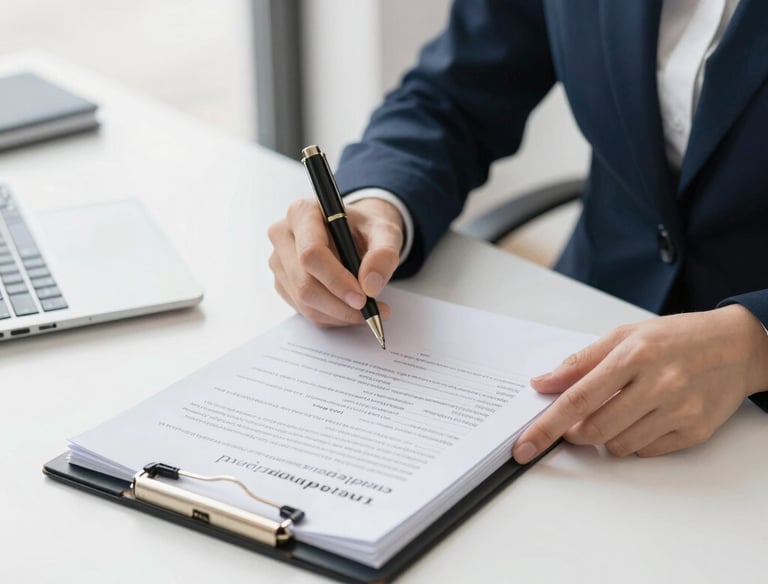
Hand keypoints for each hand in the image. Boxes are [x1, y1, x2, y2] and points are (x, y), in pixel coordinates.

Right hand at [268, 197, 403, 325]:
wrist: (355, 232)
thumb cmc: (366, 228)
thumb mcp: (385, 232)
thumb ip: (383, 255)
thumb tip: (370, 287)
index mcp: (303, 212)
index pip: (311, 253)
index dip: (336, 280)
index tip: (362, 298)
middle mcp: (283, 234)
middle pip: (305, 282)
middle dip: (340, 305)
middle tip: (371, 311)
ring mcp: (278, 260)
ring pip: (304, 301)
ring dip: (339, 314)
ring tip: (368, 310)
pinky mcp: (282, 282)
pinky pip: (304, 310)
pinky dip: (332, 316)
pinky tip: (350, 308)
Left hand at [513, 304, 767, 462]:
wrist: (737, 346)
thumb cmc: (675, 337)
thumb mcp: (624, 336)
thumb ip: (579, 362)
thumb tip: (542, 383)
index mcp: (634, 355)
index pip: (577, 399)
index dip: (546, 426)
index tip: (524, 446)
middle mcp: (658, 384)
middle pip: (594, 430)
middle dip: (573, 433)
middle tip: (574, 422)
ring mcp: (679, 411)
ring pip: (618, 446)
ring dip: (605, 436)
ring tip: (619, 409)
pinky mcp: (694, 432)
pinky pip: (645, 451)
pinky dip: (633, 441)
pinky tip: (644, 417)